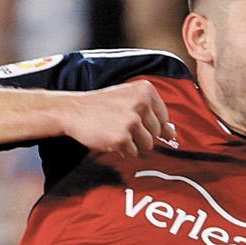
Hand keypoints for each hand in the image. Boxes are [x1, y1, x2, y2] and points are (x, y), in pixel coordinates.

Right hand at [58, 79, 176, 157]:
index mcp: (146, 90)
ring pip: (147, 145)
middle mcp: (141, 104)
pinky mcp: (121, 138)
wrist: (73, 111)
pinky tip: (112, 141)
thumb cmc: (101, 105)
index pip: (163, 117)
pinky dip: (124, 152)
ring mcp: (131, 122)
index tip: (138, 126)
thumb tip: (172, 133)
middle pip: (156, 132)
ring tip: (118, 135)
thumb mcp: (128, 98)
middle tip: (122, 129)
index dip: (152, 125)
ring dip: (134, 145)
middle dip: (142, 136)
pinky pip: (133, 153)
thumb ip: (152, 112)